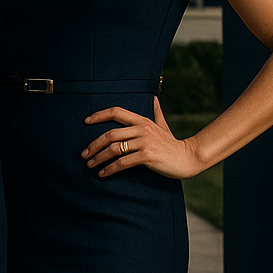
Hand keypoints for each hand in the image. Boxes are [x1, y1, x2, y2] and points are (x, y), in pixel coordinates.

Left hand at [82, 97, 203, 178]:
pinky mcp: (147, 156)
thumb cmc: (172, 144)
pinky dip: (110, 169)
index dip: (99, 115)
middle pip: (110, 134)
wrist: (188, 158)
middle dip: (94, 144)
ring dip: (99, 158)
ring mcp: (145, 142)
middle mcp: (142, 129)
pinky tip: (102, 174)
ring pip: (114, 148)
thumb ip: (156, 113)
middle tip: (84, 154)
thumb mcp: (163, 126)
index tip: (85, 121)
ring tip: (90, 165)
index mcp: (142, 120)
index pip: (116, 112)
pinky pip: (122, 162)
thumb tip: (154, 98)